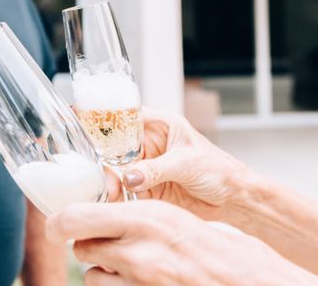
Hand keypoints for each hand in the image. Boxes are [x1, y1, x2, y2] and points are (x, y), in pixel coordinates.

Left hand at [48, 201, 317, 285]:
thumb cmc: (236, 257)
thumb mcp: (192, 225)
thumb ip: (154, 222)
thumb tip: (126, 220)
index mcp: (150, 218)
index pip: (78, 217)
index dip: (62, 221)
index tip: (58, 222)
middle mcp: (138, 251)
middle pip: (83, 247)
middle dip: (91, 245)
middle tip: (111, 245)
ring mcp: (140, 283)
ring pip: (93, 277)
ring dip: (104, 272)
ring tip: (132, 269)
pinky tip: (139, 284)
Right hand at [113, 109, 253, 220]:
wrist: (232, 199)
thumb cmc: (219, 169)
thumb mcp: (186, 163)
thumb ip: (155, 169)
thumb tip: (129, 177)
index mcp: (159, 126)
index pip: (125, 116)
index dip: (104, 117)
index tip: (84, 122)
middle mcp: (148, 145)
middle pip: (114, 146)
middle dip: (103, 158)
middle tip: (101, 173)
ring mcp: (145, 167)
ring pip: (115, 170)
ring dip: (109, 180)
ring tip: (112, 192)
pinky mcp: (146, 189)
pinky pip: (124, 191)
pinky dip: (117, 197)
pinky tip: (114, 201)